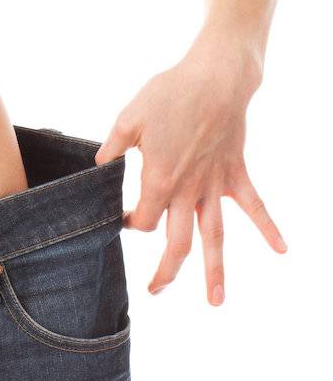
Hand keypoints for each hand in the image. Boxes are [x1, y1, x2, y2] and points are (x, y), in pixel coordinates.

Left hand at [93, 35, 287, 304]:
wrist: (214, 79)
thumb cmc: (168, 94)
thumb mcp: (128, 118)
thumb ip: (112, 146)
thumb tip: (97, 166)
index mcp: (159, 179)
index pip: (145, 220)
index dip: (133, 224)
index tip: (128, 219)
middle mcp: (188, 190)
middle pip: (178, 243)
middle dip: (166, 271)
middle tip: (155, 290)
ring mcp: (215, 185)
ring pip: (215, 237)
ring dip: (215, 271)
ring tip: (215, 301)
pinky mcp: (235, 173)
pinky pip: (254, 206)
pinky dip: (268, 228)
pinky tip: (282, 250)